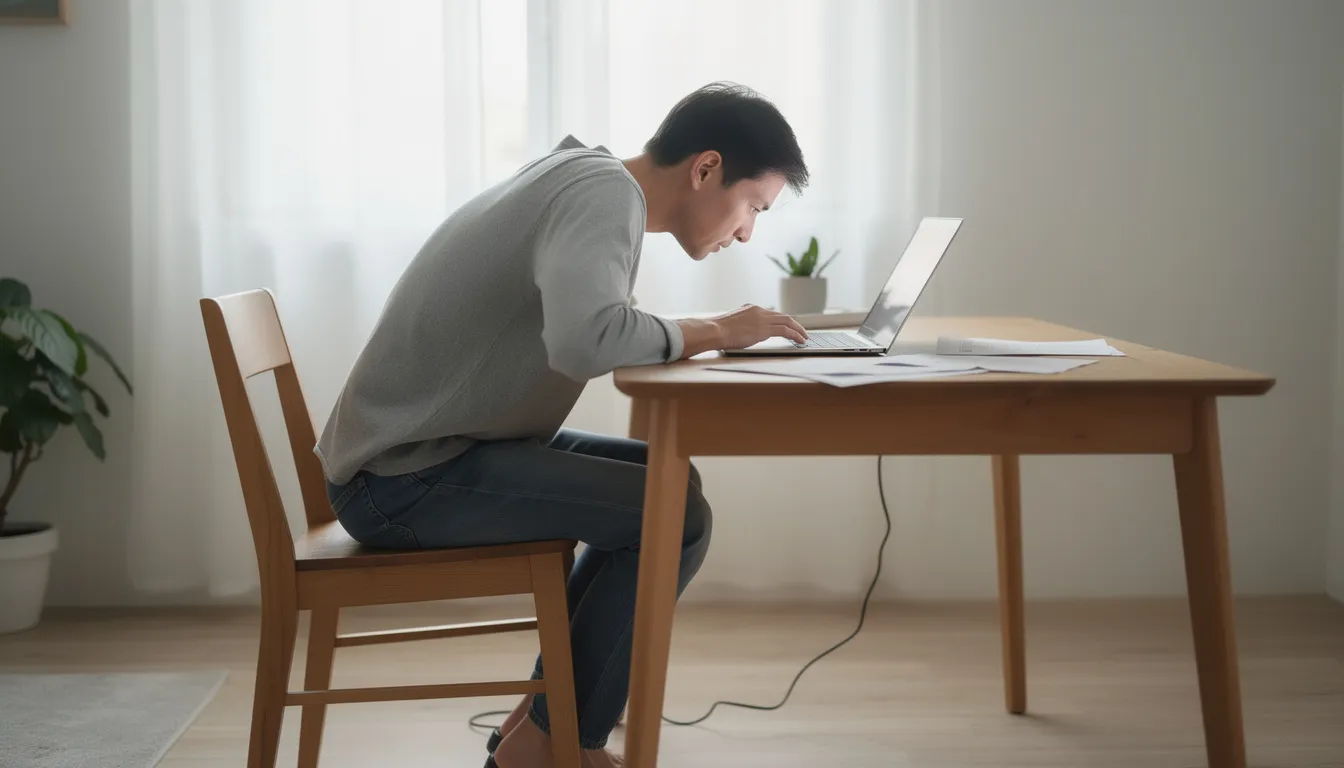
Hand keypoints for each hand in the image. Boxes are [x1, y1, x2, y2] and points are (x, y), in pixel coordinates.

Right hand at [676, 305, 808, 357]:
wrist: (714, 330)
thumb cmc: (717, 331)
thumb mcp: (731, 324)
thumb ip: (741, 325)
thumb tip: (743, 332)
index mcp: (751, 308)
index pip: (771, 314)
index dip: (781, 320)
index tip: (787, 327)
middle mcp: (759, 310)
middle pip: (782, 316)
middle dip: (793, 324)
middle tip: (801, 331)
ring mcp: (762, 318)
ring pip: (788, 321)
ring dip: (798, 329)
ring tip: (804, 337)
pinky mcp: (765, 329)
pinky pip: (786, 331)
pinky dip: (795, 335)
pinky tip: (800, 340)